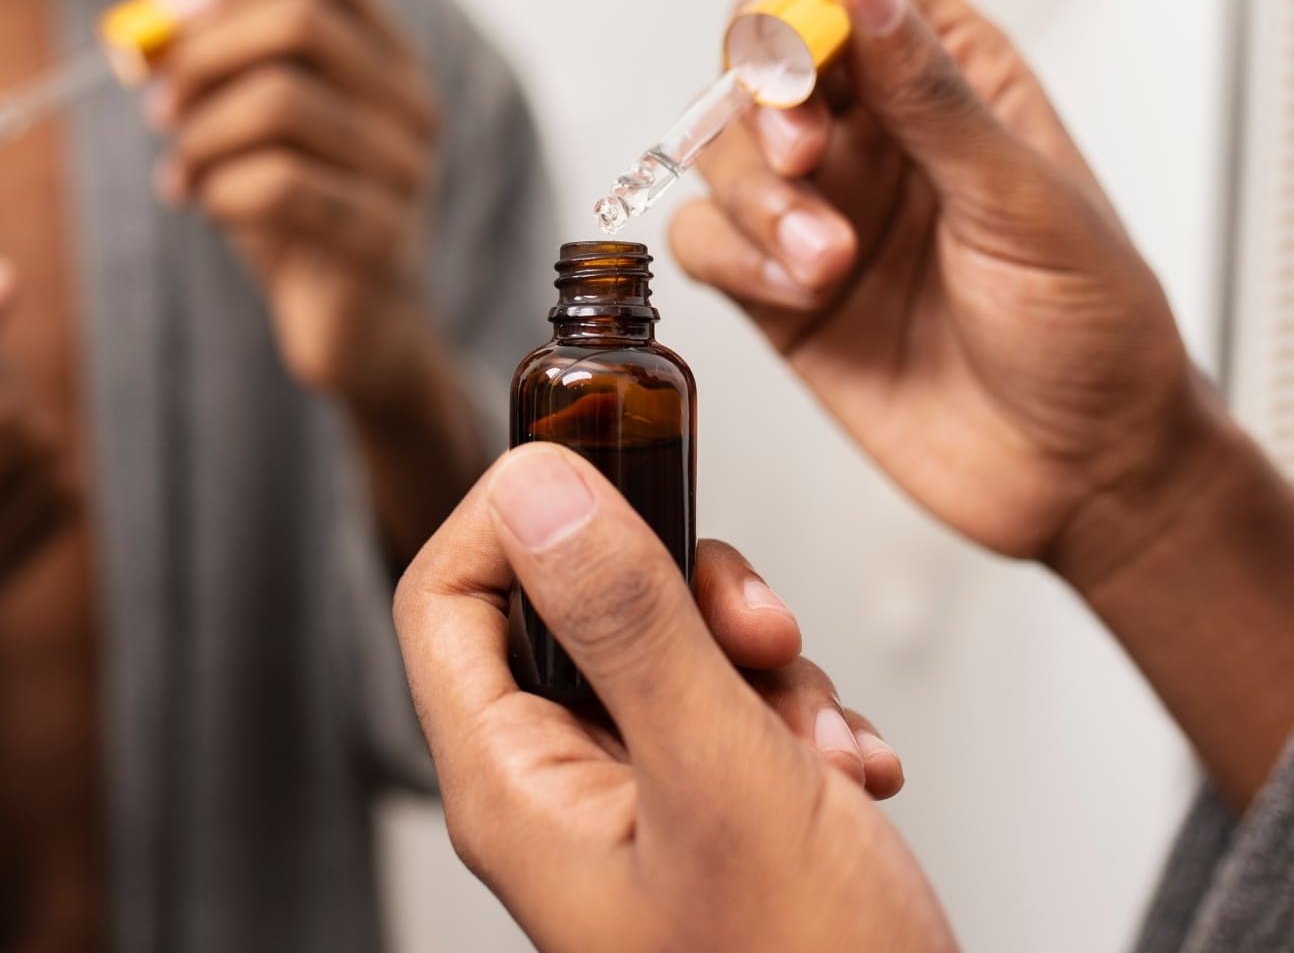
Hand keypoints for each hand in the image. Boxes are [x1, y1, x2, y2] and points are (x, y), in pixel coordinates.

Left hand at [141, 0, 444, 403]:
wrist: (356, 329)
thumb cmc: (298, 215)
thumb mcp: (248, 124)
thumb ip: (214, 51)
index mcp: (390, 61)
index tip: (170, 26)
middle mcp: (411, 104)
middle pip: (301, 23)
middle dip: (204, 56)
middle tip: (157, 107)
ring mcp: (407, 170)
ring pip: (281, 102)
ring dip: (201, 135)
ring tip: (179, 175)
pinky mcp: (383, 237)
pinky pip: (281, 185)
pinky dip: (222, 191)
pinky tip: (209, 209)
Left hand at [394, 444, 949, 951]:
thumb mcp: (719, 774)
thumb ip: (629, 621)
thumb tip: (541, 486)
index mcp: (514, 789)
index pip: (446, 596)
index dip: (516, 514)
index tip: (613, 471)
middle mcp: (560, 795)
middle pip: (574, 609)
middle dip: (682, 593)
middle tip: (757, 627)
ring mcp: (635, 810)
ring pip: (669, 654)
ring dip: (760, 664)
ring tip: (818, 734)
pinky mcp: (707, 822)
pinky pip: (733, 713)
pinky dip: (798, 720)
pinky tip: (847, 772)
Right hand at [672, 0, 1201, 589]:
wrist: (1085, 474)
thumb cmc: (1094, 331)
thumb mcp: (1024, 199)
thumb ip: (931, 91)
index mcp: (954, 74)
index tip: (801, 49)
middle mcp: (878, 130)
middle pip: (759, 52)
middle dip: (762, 99)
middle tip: (805, 157)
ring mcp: (822, 207)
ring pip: (720, 148)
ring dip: (752, 195)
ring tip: (825, 260)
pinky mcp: (780, 291)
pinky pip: (705, 241)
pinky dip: (733, 258)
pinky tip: (803, 293)